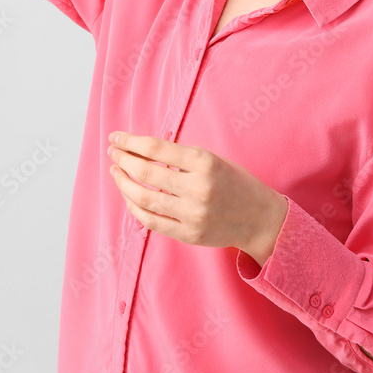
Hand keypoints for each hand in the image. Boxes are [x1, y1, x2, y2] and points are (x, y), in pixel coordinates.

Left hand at [107, 131, 288, 265]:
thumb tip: (142, 149)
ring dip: (123, 183)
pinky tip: (129, 196)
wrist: (259, 217)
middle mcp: (197, 188)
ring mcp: (192, 214)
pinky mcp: (188, 234)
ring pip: (143, 199)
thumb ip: (181, 156)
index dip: (130, 142)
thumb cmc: (235, 182)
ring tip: (116, 172)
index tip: (116, 137)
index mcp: (204, 162)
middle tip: (113, 152)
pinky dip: (135, 208)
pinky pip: (151, 221)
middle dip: (123, 160)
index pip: (156, 149)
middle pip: (145, 173)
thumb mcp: (213, 159)